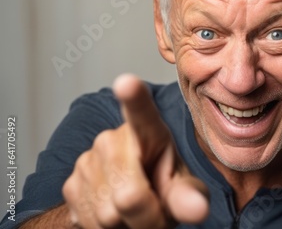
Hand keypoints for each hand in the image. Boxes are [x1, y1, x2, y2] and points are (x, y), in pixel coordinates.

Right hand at [62, 74, 208, 227]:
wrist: (131, 204)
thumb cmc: (163, 188)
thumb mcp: (183, 191)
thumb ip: (189, 197)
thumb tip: (197, 208)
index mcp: (148, 131)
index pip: (141, 113)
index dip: (133, 99)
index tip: (126, 82)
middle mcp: (112, 140)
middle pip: (129, 195)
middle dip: (146, 217)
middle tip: (155, 214)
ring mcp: (87, 161)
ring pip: (107, 215)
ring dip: (125, 225)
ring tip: (134, 212)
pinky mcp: (69, 185)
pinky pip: (88, 222)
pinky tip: (115, 215)